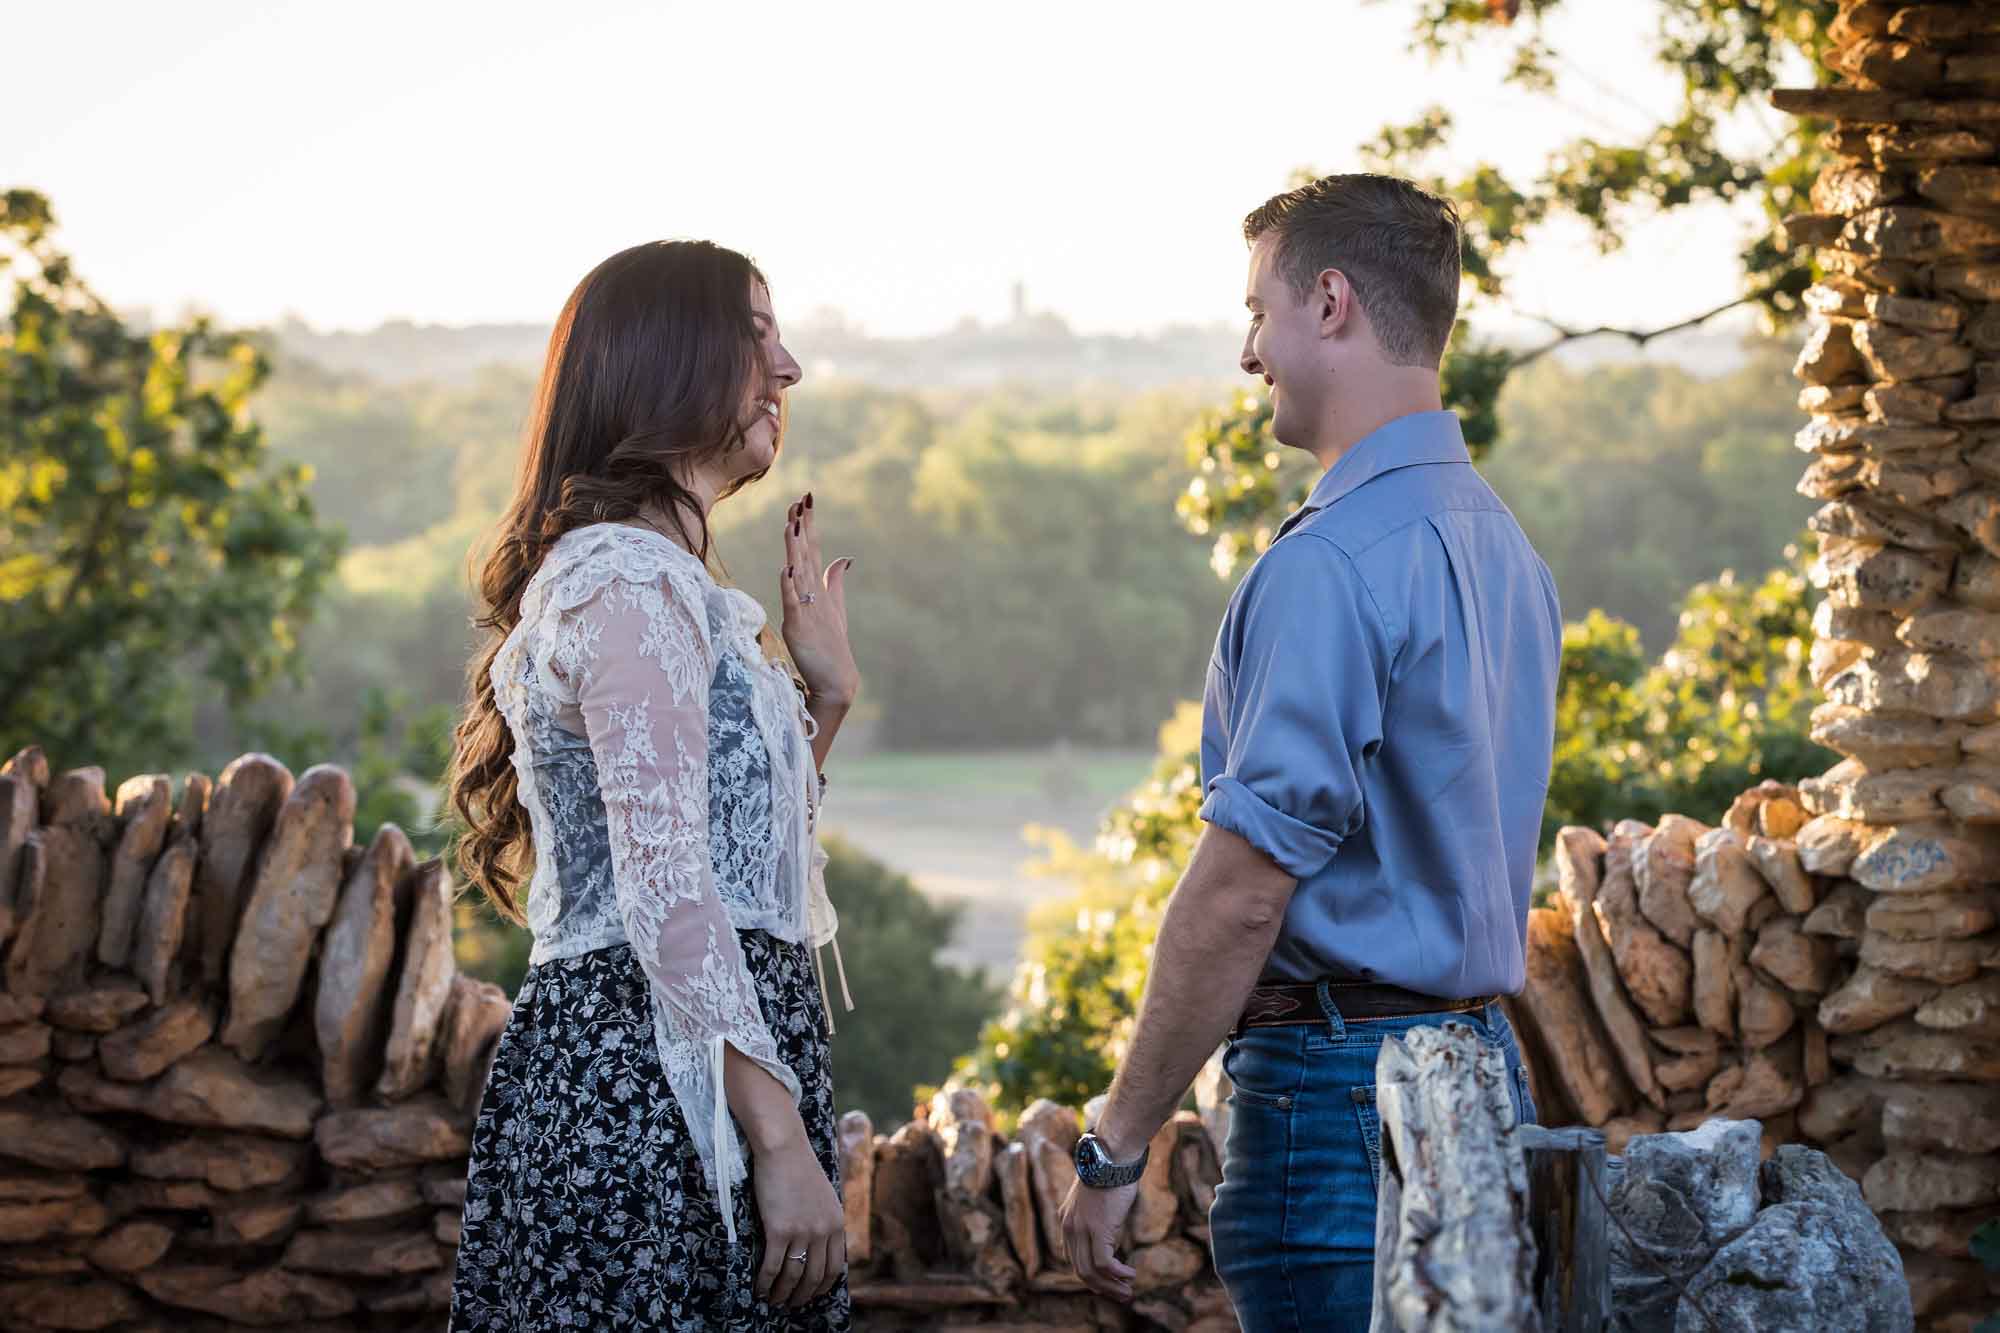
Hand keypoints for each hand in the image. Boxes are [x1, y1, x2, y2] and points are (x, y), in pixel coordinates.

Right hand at [751, 1134, 846, 1308]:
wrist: (784, 1148)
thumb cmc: (798, 1168)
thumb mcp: (824, 1196)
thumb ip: (825, 1220)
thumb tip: (819, 1246)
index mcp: (837, 1223)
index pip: (834, 1268)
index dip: (822, 1286)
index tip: (811, 1293)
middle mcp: (823, 1231)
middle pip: (815, 1277)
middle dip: (802, 1296)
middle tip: (790, 1303)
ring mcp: (802, 1231)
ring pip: (793, 1276)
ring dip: (782, 1294)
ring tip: (773, 1300)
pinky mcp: (779, 1230)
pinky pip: (773, 1267)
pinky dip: (765, 1283)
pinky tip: (758, 1288)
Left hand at [778, 493, 858, 707]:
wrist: (837, 681)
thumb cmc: (833, 646)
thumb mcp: (835, 608)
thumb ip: (836, 581)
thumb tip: (845, 557)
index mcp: (821, 588)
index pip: (814, 549)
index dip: (809, 524)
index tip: (806, 498)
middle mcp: (815, 594)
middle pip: (807, 553)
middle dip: (804, 526)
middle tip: (802, 499)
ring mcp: (808, 609)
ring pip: (799, 572)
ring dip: (796, 547)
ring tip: (793, 523)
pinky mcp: (799, 626)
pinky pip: (793, 602)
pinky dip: (789, 585)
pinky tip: (786, 567)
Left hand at [1060, 1176, 1138, 1301]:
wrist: (1112, 1156)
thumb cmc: (1110, 1172)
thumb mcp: (1097, 1199)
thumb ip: (1098, 1219)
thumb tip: (1111, 1238)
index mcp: (1066, 1219)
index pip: (1072, 1258)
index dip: (1089, 1275)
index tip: (1106, 1283)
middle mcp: (1069, 1227)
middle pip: (1080, 1270)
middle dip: (1101, 1287)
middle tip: (1121, 1295)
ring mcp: (1081, 1229)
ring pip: (1091, 1272)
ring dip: (1111, 1286)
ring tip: (1127, 1291)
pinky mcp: (1097, 1230)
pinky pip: (1104, 1264)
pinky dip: (1118, 1274)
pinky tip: (1130, 1274)